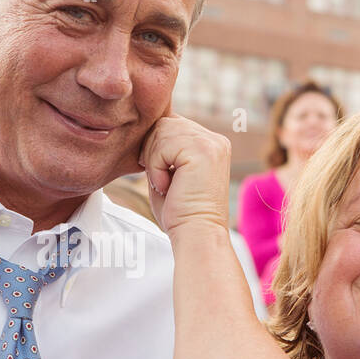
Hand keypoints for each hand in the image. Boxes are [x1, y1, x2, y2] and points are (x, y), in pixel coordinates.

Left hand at [138, 112, 231, 235]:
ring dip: (154, 161)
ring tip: (166, 185)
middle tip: (161, 181)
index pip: (171, 125)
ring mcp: (211, 143)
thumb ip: (163, 148)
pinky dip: (156, 168)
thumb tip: (145, 129)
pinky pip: (162, 144)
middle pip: (164, 123)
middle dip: (152, 151)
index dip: (155, 147)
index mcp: (210, 143)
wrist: (196, 235)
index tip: (158, 174)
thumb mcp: (170, 171)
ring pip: (161, 131)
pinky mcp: (203, 150)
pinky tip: (167, 186)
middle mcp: (214, 139)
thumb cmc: (180, 212)